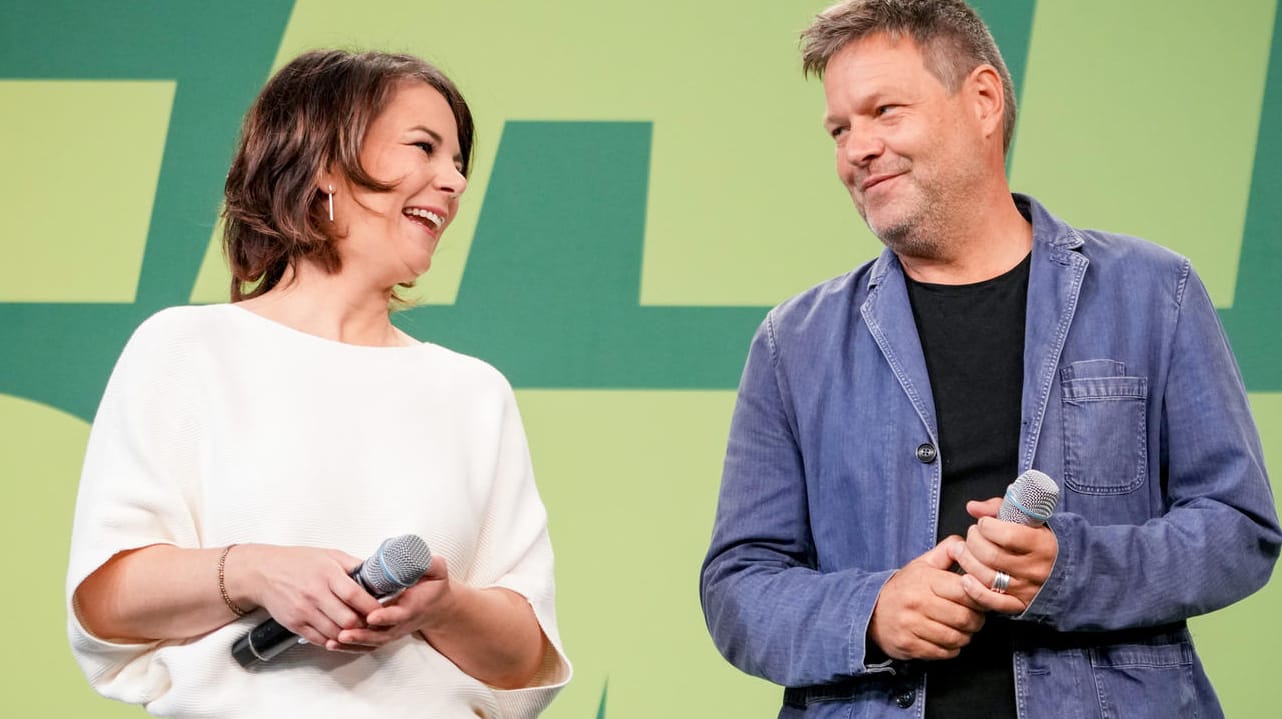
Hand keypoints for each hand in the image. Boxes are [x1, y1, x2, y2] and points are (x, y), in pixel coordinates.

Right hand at [233, 544, 382, 649]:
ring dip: (350, 636)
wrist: (263, 572)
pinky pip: (319, 640)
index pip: (355, 595)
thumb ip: (354, 565)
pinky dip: (333, 641)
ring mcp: (304, 611)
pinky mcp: (295, 624)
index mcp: (327, 574)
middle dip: (364, 625)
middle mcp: (315, 594)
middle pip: (347, 619)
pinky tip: (340, 636)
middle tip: (373, 624)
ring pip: (335, 633)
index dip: (372, 607)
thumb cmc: (297, 562)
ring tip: (359, 631)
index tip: (383, 611)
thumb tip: (378, 574)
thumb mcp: (330, 555)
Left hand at [332, 555, 454, 649]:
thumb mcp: (437, 571)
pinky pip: (366, 645)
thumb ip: (429, 564)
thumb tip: (418, 557)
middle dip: (362, 635)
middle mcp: (401, 623)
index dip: (386, 616)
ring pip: (372, 642)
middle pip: (381, 634)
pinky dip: (350, 647)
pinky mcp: (383, 635)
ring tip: (333, 641)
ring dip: (353, 643)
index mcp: (413, 607)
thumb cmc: (433, 587)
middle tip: (344, 634)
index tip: (372, 616)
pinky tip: (332, 644)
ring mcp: (392, 631)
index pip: (399, 614)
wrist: (436, 607)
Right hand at [868, 537, 986, 660]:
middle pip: (965, 618)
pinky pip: (944, 653)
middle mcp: (917, 603)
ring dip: (965, 636)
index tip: (979, 598)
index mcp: (924, 580)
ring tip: (961, 629)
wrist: (870, 611)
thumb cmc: (904, 588)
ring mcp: (912, 626)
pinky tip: (946, 640)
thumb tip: (968, 544)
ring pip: (956, 638)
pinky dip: (951, 649)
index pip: (965, 591)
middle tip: (974, 617)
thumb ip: (947, 552)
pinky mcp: (909, 645)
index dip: (979, 597)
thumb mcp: (922, 564)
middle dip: (977, 620)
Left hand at [949, 498, 1057, 613]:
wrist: (1068, 570)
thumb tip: (972, 507)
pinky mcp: (1019, 604)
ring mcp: (1027, 589)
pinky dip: (975, 591)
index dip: (988, 527)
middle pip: (992, 556)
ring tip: (962, 550)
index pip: (1008, 536)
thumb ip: (999, 508)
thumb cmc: (1040, 539)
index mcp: (1042, 544)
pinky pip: (994, 602)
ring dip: (967, 562)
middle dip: (973, 542)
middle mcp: (1036, 569)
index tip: (984, 523)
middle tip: (971, 535)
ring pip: (988, 577)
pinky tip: (966, 579)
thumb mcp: (1028, 519)